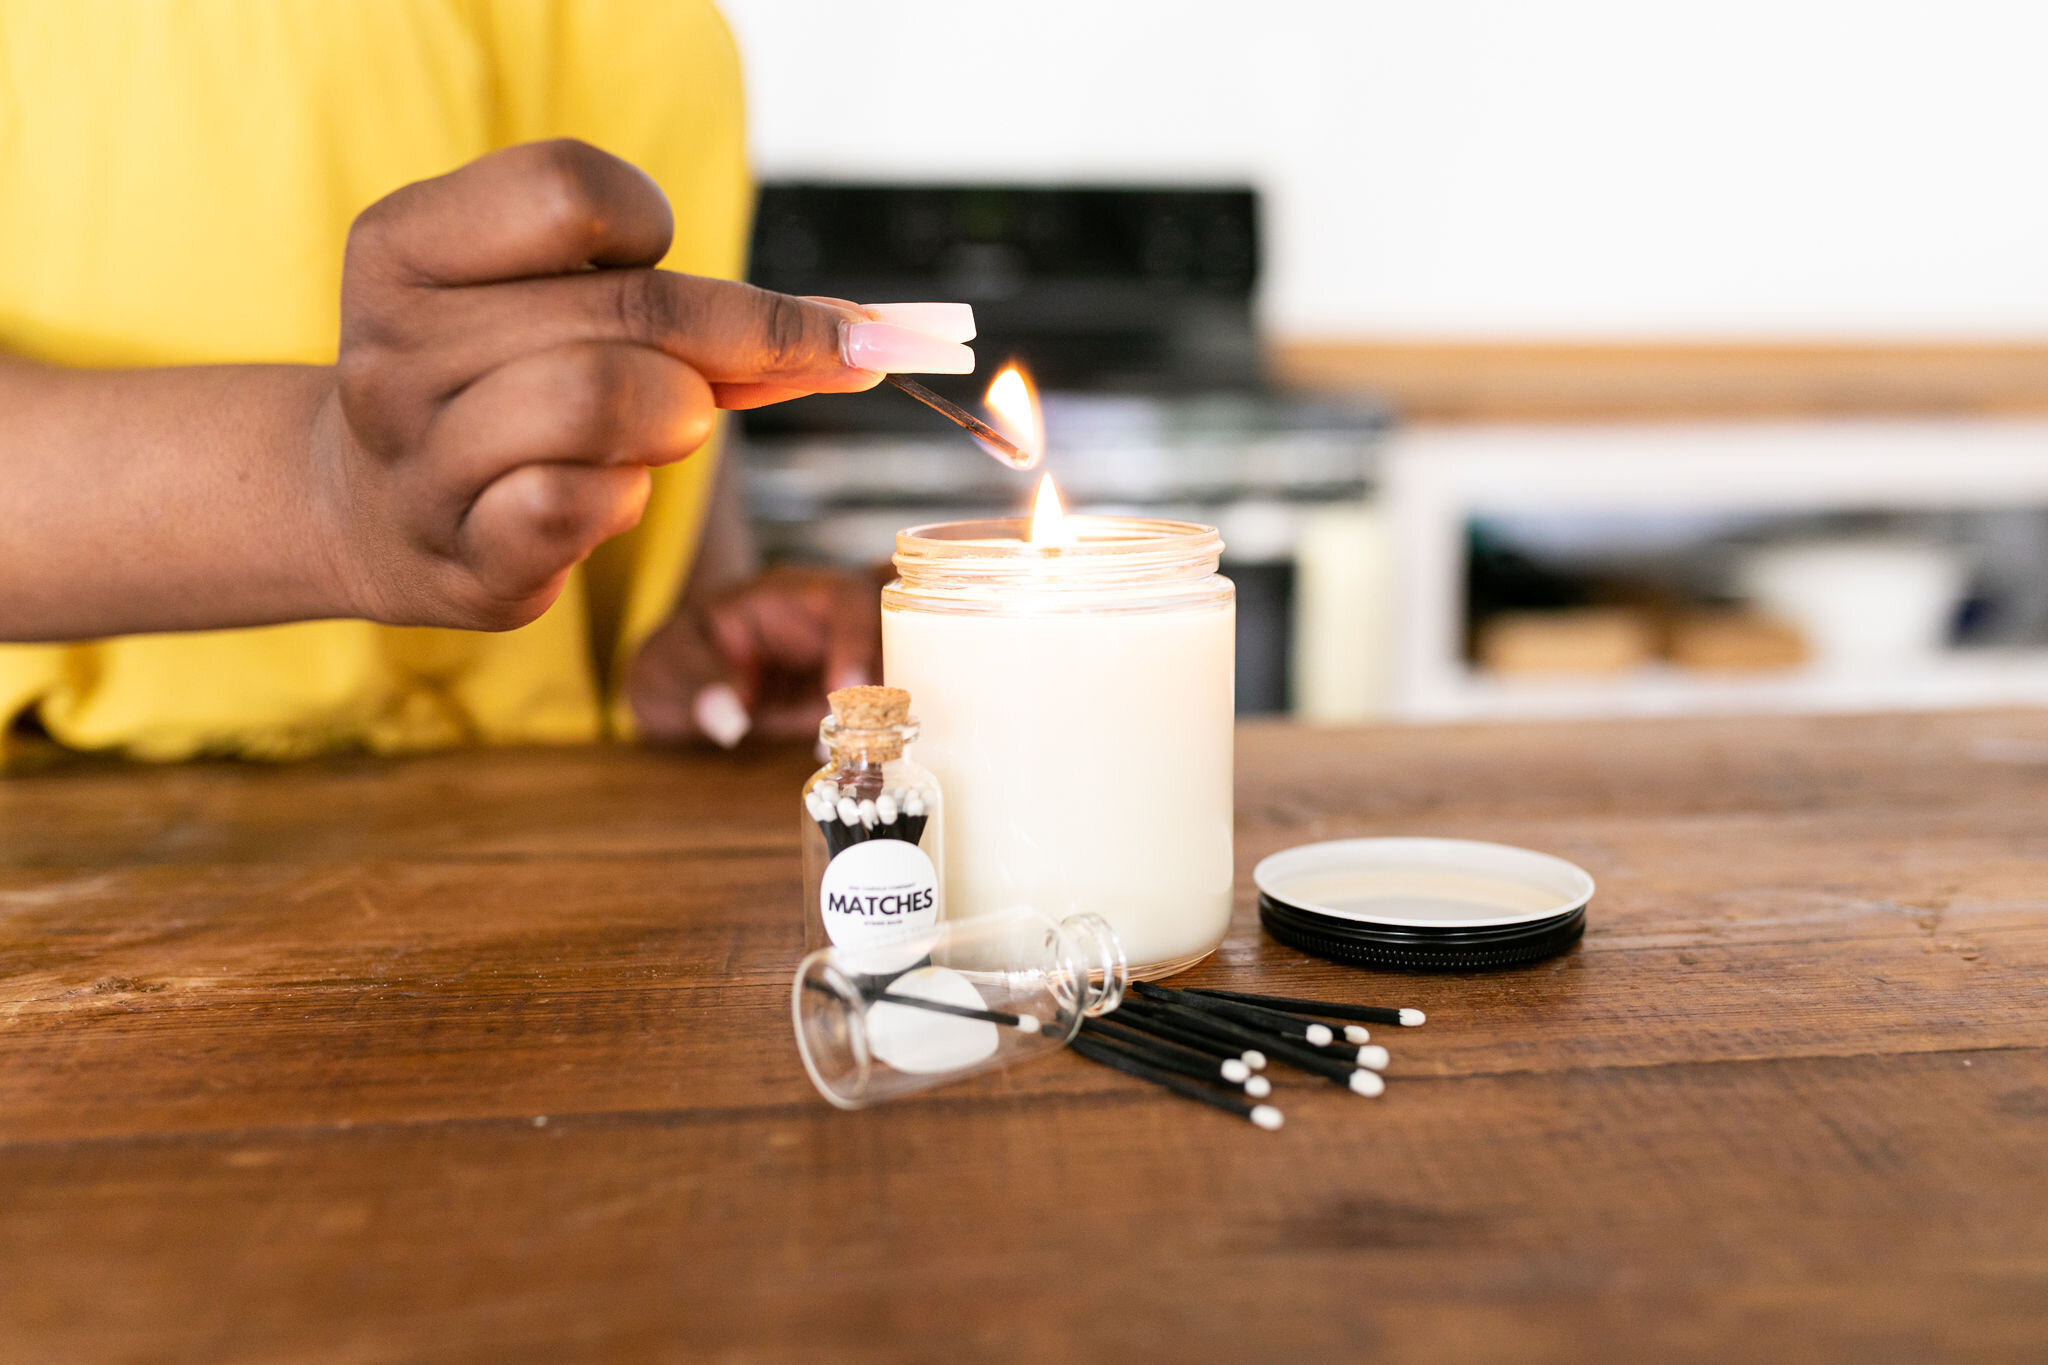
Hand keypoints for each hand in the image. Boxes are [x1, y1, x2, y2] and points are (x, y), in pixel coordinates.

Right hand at [319, 139, 969, 632]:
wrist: (381, 510)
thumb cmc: (508, 387)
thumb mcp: (563, 308)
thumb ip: (693, 301)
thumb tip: (873, 332)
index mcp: (405, 251)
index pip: (569, 190)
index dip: (650, 224)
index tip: (657, 258)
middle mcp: (393, 350)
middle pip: (627, 308)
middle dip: (738, 336)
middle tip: (776, 365)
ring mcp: (421, 462)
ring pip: (602, 399)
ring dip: (677, 414)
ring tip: (667, 426)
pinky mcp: (466, 561)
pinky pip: (580, 506)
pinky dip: (626, 497)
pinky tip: (609, 494)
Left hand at [624, 566, 884, 746]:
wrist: (683, 689)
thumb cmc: (676, 661)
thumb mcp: (668, 666)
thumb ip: (696, 682)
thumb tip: (728, 718)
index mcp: (791, 594)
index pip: (846, 597)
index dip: (857, 639)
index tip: (845, 693)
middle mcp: (835, 623)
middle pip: (901, 625)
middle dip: (907, 669)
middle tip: (891, 725)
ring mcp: (852, 660)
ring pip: (908, 668)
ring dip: (903, 709)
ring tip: (880, 754)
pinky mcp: (857, 701)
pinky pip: (893, 709)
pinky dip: (894, 735)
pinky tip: (878, 765)